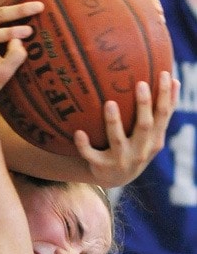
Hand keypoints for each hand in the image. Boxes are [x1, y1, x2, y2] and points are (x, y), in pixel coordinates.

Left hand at [73, 71, 179, 186]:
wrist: (114, 178)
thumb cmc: (135, 146)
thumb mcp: (152, 134)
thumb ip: (161, 112)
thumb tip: (174, 79)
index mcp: (154, 140)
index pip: (164, 115)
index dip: (166, 96)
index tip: (165, 74)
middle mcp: (140, 151)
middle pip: (145, 126)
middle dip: (144, 106)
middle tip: (141, 83)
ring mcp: (121, 160)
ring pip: (118, 140)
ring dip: (113, 122)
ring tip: (109, 103)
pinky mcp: (101, 167)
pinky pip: (91, 155)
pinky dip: (84, 145)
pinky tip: (78, 132)